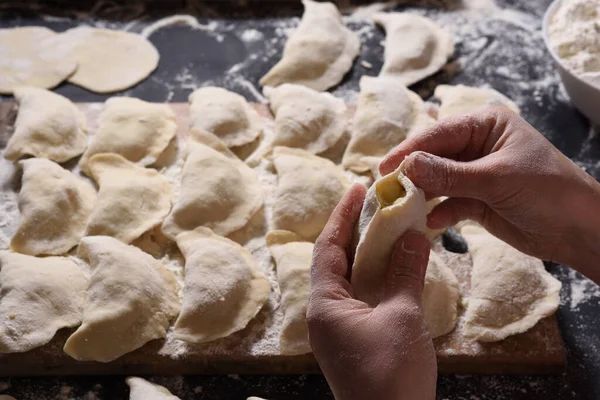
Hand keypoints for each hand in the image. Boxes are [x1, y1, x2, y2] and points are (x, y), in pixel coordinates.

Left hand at [308, 184, 436, 399]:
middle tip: (376, 204)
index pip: (328, 248)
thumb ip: (405, 273)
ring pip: (350, 280)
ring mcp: (338, 329)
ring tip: (388, 228)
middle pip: (336, 261)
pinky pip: (361, 298)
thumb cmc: (391, 374)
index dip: (341, 216)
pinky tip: (395, 268)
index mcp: (325, 305)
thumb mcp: (401, 317)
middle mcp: (325, 314)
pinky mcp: (354, 340)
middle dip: (355, 232)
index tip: (356, 188)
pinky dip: (376, 279)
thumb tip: (412, 236)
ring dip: (367, 255)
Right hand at [380, 107, 599, 282]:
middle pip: (434, 157)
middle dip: (413, 174)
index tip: (385, 168)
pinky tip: (431, 223)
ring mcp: (475, 174)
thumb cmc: (547, 191)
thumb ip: (450, 174)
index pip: (439, 133)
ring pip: (438, 181)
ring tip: (401, 207)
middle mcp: (477, 146)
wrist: (579, 231)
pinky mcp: (476, 201)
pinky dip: (440, 213)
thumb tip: (407, 166)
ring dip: (423, 195)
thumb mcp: (496, 179)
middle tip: (387, 190)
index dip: (410, 150)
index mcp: (486, 126)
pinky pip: (449, 203)